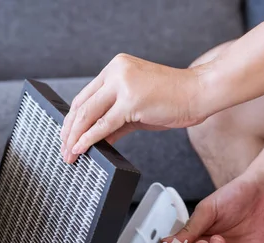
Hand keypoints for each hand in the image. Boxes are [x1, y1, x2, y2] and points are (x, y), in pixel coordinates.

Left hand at [60, 53, 206, 162]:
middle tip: (63, 149)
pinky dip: (89, 138)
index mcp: (115, 68)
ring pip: (88, 114)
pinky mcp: (131, 100)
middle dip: (69, 131)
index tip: (65, 136)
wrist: (200, 92)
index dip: (71, 120)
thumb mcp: (134, 108)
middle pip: (81, 105)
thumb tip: (92, 139)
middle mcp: (116, 72)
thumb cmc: (172, 99)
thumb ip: (112, 121)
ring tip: (70, 154)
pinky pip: (103, 123)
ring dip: (75, 137)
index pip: (84, 96)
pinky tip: (81, 148)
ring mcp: (123, 84)